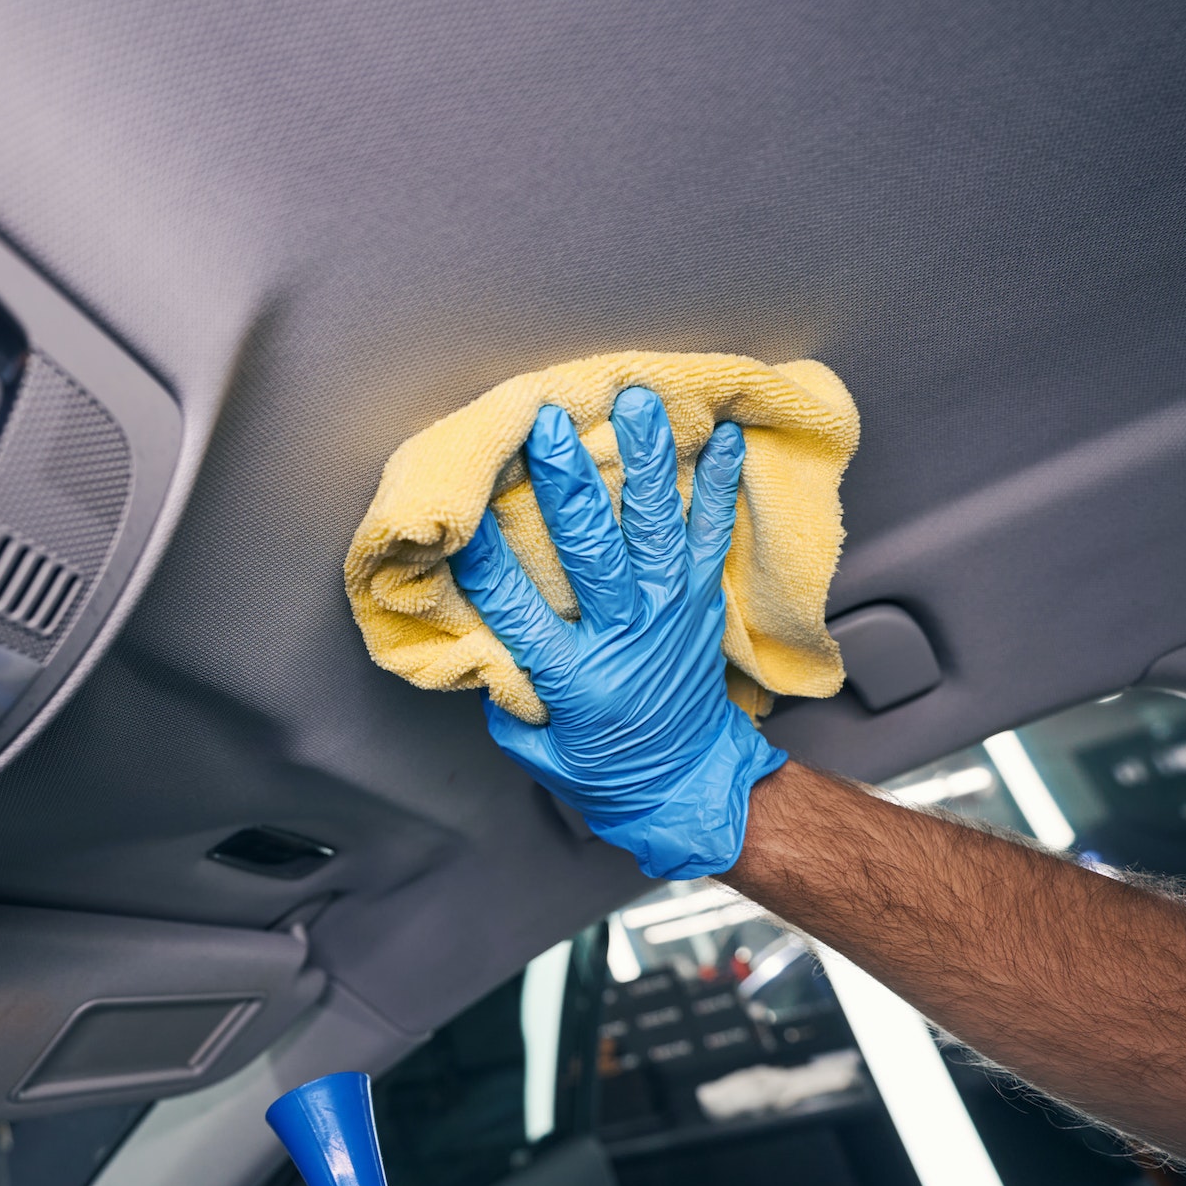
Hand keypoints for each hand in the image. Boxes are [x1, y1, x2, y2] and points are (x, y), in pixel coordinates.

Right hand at [449, 387, 785, 878]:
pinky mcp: (699, 601)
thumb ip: (507, 690)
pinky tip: (723, 436)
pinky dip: (719, 484)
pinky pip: (710, 534)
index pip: (519, 609)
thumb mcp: (536, 746)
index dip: (487, 561)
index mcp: (572, 676)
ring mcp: (668, 612)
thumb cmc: (601, 768)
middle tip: (549, 424)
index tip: (462, 516)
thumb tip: (475, 629)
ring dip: (644, 459)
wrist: (688, 783)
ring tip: (638, 402)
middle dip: (566, 482)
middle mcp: (623, 635)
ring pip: (655, 526)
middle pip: (591, 549)